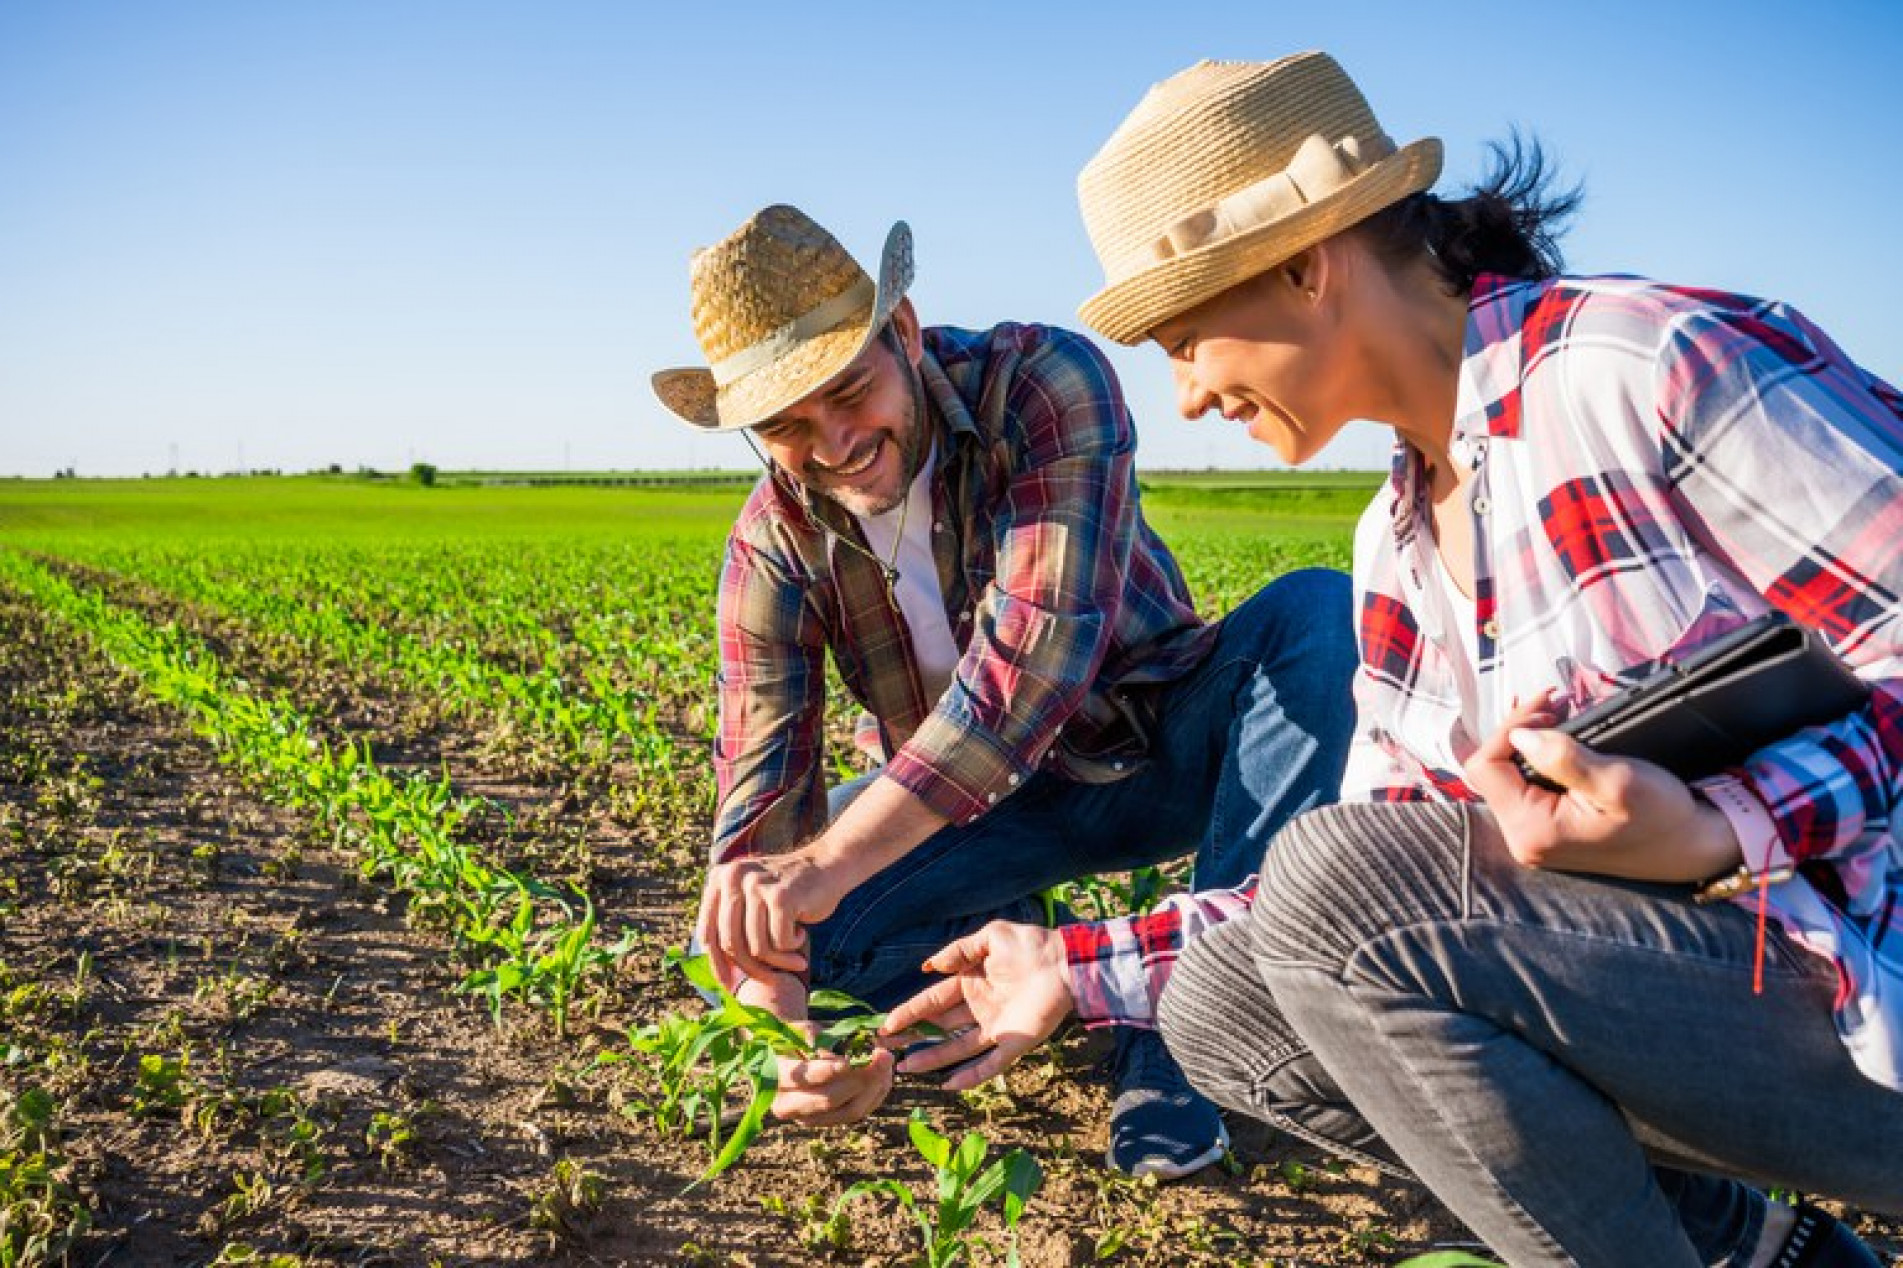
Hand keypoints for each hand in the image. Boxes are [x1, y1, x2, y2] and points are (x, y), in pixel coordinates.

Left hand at [695, 844, 843, 990]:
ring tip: (796, 958)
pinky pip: (779, 942)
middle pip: (732, 943)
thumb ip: (731, 926)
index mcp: (719, 879)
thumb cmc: (788, 894)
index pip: (708, 932)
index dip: (717, 963)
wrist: (827, 866)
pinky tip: (802, 933)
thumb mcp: (751, 902)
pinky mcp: (780, 897)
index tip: (730, 986)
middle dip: (754, 968)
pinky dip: (792, 947)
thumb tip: (720, 977)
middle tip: (774, 979)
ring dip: (779, 962)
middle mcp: (732, 877)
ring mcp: (756, 885)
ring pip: (757, 947)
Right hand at [733, 967, 894, 1126]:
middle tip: (882, 1055)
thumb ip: (819, 1043)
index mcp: (774, 1077)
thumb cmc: (796, 1037)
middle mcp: (787, 1106)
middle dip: (860, 1079)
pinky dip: (875, 1095)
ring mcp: (809, 1119)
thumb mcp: (802, 1031)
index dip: (825, 1072)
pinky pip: (857, 1113)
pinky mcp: (828, 1122)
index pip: (801, 1079)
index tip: (848, 1061)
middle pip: (829, 1100)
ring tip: (887, 1062)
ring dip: (873, 1087)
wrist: (788, 1058)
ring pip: (848, 1111)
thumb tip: (844, 1061)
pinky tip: (884, 1075)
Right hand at [878, 921, 1073, 1091]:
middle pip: (939, 1028)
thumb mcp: (990, 938)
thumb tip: (928, 966)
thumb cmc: (1029, 945)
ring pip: (957, 1049)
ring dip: (932, 1059)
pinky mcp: (1013, 1043)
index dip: (910, 1012)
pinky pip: (989, 1064)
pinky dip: (970, 1076)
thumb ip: (959, 950)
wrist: (1063, 961)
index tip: (886, 1023)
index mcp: (970, 983)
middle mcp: (978, 1008)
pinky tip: (948, 1084)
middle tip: (886, 1048)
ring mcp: (995, 1028)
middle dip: (913, 1038)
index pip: (933, 1001)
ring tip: (906, 1068)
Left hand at [1464, 691, 1740, 882]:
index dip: (1508, 728)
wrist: (1691, 845)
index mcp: (1531, 830)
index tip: (1548, 706)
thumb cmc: (1661, 815)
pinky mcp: (1548, 827)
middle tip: (1554, 702)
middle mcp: (1523, 837)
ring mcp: (1534, 834)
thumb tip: (1519, 735)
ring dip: (1529, 739)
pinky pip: (1526, 783)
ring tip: (1559, 713)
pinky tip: (1560, 737)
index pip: (1487, 768)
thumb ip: (1564, 758)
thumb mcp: (1618, 782)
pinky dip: (1540, 755)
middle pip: (1493, 770)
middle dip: (1519, 730)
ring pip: (1508, 774)